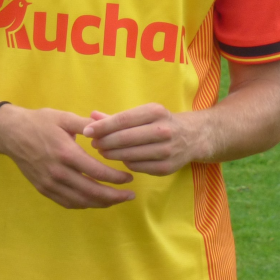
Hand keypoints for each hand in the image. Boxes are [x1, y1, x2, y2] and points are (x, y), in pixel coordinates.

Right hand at [0, 105, 134, 208]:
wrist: (11, 133)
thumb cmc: (39, 122)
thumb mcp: (64, 117)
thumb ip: (87, 125)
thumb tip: (109, 128)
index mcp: (66, 153)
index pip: (96, 172)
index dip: (115, 178)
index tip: (129, 178)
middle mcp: (58, 172)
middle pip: (91, 191)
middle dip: (114, 196)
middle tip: (129, 195)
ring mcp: (50, 183)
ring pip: (80, 201)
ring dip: (101, 203)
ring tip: (116, 199)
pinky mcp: (43, 189)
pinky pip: (67, 202)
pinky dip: (84, 204)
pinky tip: (94, 201)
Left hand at [83, 104, 201, 175]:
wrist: (192, 137)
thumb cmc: (161, 122)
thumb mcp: (143, 113)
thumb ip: (117, 117)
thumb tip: (91, 116)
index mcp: (155, 112)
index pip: (123, 120)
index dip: (103, 126)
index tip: (87, 131)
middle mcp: (163, 130)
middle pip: (125, 138)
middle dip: (105, 142)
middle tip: (93, 143)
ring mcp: (166, 150)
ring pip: (130, 155)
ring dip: (112, 154)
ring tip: (102, 151)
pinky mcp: (166, 168)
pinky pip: (138, 167)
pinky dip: (126, 163)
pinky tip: (121, 158)